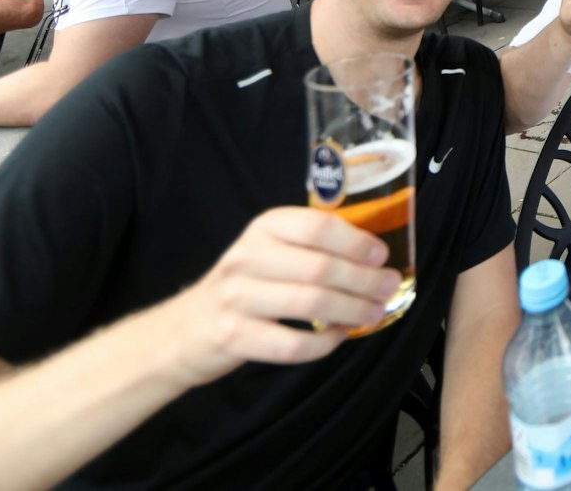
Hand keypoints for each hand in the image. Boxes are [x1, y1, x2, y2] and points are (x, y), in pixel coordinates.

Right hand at [154, 207, 403, 389]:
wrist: (183, 330)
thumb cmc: (245, 287)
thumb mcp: (270, 252)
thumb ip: (312, 248)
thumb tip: (375, 258)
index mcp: (265, 228)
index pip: (318, 226)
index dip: (356, 242)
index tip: (381, 256)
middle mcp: (248, 257)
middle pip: (320, 267)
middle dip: (364, 280)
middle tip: (388, 288)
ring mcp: (237, 297)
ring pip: (310, 303)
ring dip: (352, 310)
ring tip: (374, 312)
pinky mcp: (232, 336)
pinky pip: (290, 344)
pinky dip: (322, 344)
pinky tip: (338, 337)